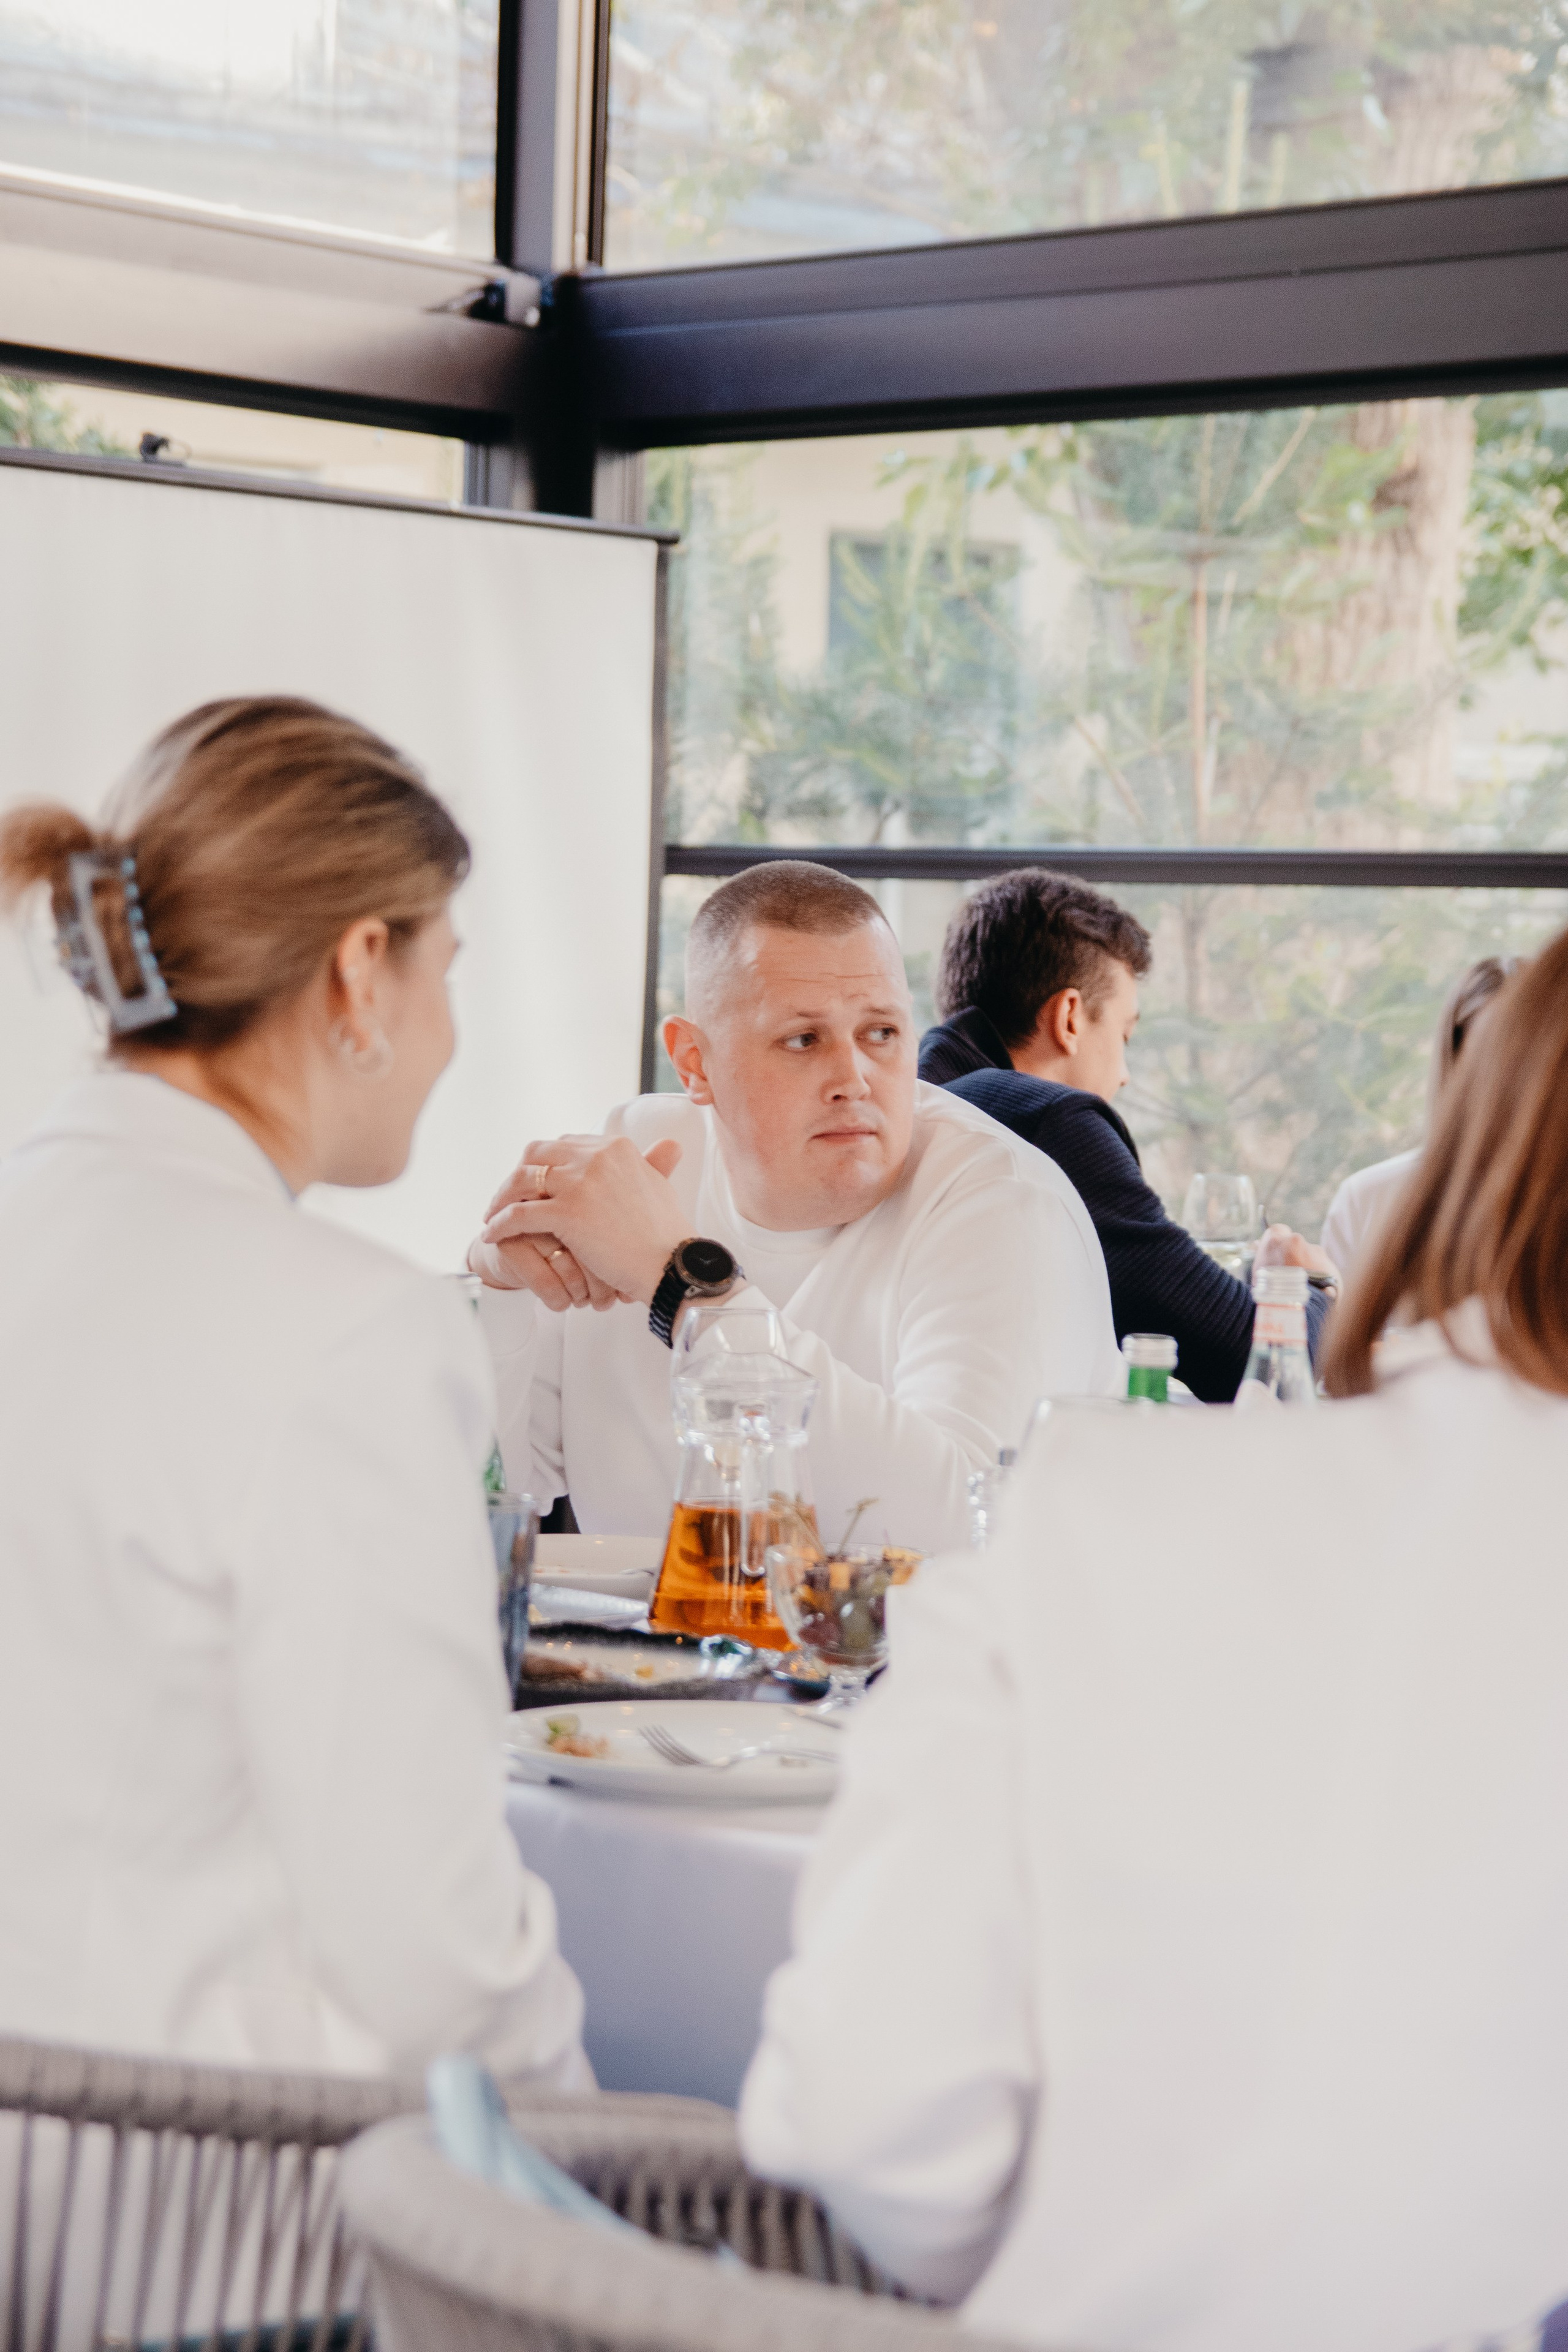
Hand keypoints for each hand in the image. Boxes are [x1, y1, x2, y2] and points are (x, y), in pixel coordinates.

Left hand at [478, 1134, 690, 1307]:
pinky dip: (500, 1223)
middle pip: (537, 1153)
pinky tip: (492, 1235)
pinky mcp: (567, 1212)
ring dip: (502, 1197)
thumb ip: (653, 1164)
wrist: (671, 1264)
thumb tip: (667, 1147)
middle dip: (518, 1173)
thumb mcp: (662, 1185)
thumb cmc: (667, 1235)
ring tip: (493, 1214)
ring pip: (522, 1179)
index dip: (544, 1163)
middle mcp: (595, 1155)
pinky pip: (518, 1214)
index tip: (535, 1182)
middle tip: (508, 1195)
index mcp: (615, 1147)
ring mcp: (579, 1182)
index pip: (565, 1143)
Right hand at [1254, 1223, 1340, 1287]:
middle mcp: (1298, 1241)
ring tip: (1302, 1289)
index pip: (1278, 1230)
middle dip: (1294, 1256)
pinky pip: (1324, 1271)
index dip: (1278, 1242)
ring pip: (1312, 1258)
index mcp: (1276, 1240)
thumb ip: (1262, 1257)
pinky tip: (1314, 1293)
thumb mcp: (1258, 1274)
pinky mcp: (1331, 1267)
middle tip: (1288, 1276)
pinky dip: (1320, 1279)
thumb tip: (1258, 1246)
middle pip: (1296, 1245)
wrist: (1298, 1308)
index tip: (1276, 1254)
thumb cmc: (1270, 1293)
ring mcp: (1317, 1253)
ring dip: (1308, 1268)